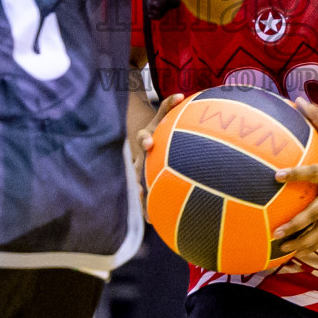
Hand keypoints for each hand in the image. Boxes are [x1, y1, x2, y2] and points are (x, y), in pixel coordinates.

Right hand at [136, 93, 186, 208]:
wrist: (142, 139)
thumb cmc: (157, 127)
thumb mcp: (160, 116)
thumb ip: (168, 106)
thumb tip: (180, 94)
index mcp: (144, 139)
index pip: (142, 138)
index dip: (145, 140)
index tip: (150, 143)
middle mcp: (138, 157)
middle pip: (136, 167)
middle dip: (140, 177)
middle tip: (141, 189)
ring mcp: (137, 170)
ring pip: (137, 186)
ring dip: (141, 199)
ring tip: (146, 214)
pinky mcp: (141, 181)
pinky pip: (143, 195)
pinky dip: (146, 208)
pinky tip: (153, 223)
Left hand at [270, 99, 317, 255]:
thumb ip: (316, 117)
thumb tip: (296, 99)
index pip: (312, 173)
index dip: (295, 175)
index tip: (275, 176)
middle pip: (316, 212)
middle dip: (297, 223)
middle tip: (276, 230)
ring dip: (301, 241)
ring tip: (280, 248)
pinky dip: (310, 245)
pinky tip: (292, 253)